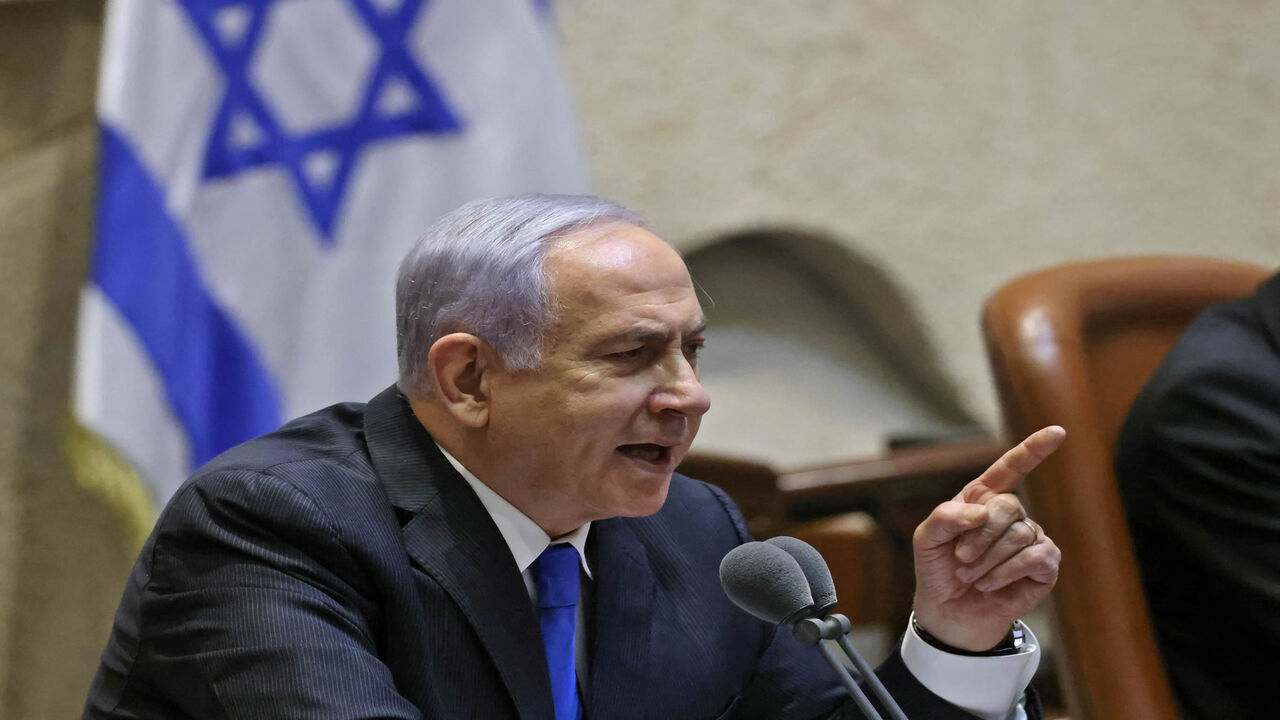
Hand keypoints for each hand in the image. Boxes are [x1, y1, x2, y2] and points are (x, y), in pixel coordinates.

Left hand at [911, 426, 1064, 650]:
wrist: (949, 612)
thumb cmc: (938, 570)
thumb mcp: (926, 540)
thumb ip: (944, 517)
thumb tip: (983, 511)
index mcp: (982, 498)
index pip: (1011, 468)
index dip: (1033, 449)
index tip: (1058, 432)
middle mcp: (1010, 514)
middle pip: (1008, 506)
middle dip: (980, 536)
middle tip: (961, 561)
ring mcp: (1030, 538)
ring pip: (1019, 534)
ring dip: (989, 561)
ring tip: (973, 578)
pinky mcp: (1044, 565)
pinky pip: (1035, 557)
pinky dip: (1007, 572)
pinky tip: (992, 585)